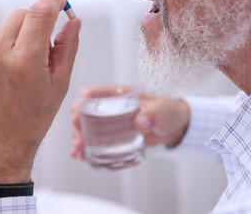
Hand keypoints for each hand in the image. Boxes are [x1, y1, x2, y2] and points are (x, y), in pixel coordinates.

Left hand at [0, 0, 81, 182]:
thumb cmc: (30, 121)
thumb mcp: (58, 86)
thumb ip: (67, 48)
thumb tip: (73, 22)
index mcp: (25, 63)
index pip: (40, 13)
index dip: (54, 1)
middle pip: (22, 14)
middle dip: (37, 23)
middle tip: (43, 48)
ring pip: (5, 27)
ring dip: (18, 37)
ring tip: (21, 67)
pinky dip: (1, 47)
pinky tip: (4, 71)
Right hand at [70, 85, 189, 159]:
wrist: (173, 126)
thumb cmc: (167, 112)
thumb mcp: (161, 112)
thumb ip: (152, 115)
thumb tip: (140, 122)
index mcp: (121, 94)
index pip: (98, 93)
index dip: (83, 101)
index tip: (76, 112)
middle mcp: (111, 106)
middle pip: (86, 112)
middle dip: (77, 125)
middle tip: (78, 140)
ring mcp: (110, 121)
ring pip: (87, 127)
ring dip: (79, 138)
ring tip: (78, 152)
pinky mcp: (113, 135)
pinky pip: (95, 140)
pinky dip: (86, 147)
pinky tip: (80, 156)